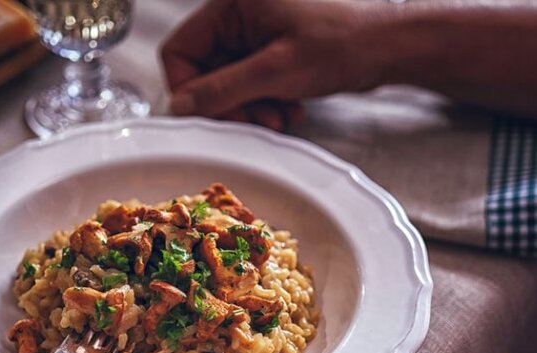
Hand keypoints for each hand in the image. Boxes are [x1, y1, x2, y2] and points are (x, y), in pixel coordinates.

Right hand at [161, 0, 385, 130]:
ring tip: (279, 117)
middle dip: (229, 103)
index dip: (189, 89)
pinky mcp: (273, 51)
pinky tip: (289, 109)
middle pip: (205, 71)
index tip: (208, 116)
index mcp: (233, 4)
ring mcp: (257, 35)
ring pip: (228, 83)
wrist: (391, 45)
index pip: (180, 50)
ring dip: (249, 108)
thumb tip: (180, 106)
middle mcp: (240, 16)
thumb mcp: (275, 70)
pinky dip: (265, 102)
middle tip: (255, 121)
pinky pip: (250, 85)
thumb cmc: (343, 42)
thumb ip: (221, 89)